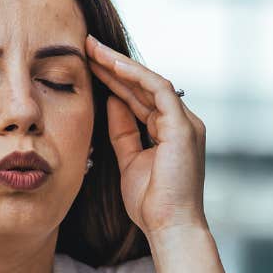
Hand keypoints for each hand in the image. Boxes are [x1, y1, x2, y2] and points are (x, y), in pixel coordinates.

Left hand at [86, 35, 207, 243]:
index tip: (87, 64)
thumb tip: (111, 100)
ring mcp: (185, 123)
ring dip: (120, 64)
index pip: (140, 97)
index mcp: (171, 131)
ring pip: (150, 82)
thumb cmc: (151, 203)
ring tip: (93, 49)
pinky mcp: (183, 127)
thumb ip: (122, 130)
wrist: (169, 227)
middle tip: (86, 45)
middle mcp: (182, 122)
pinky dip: (135, 75)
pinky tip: (112, 65)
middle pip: (144, 85)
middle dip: (114, 65)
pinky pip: (158, 90)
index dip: (114, 79)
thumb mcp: (130, 160)